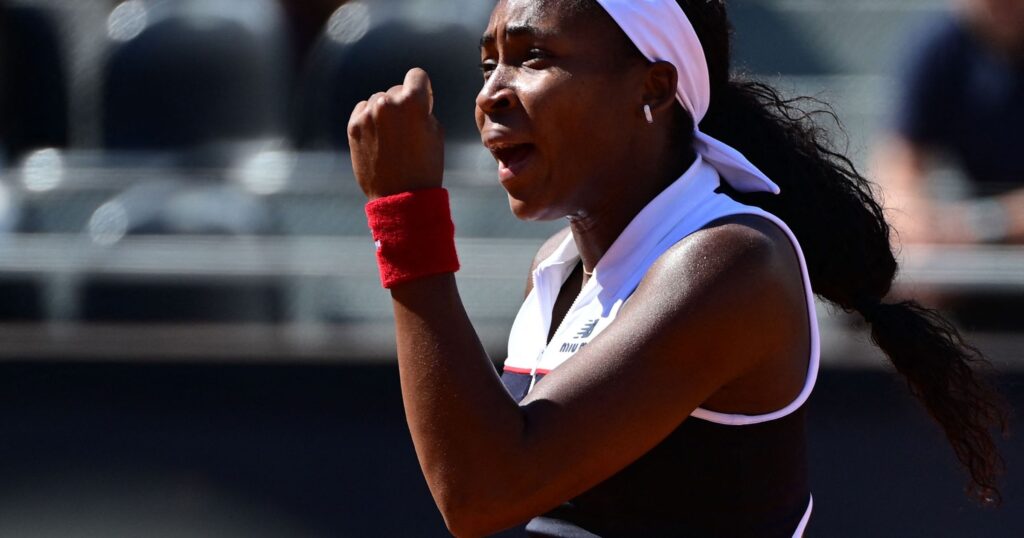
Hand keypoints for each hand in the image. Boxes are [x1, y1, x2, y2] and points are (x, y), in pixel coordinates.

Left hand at [348, 68, 444, 199]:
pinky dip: (370, 120)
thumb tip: (412, 99)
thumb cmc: (425, 167)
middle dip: (403, 105)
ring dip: (385, 113)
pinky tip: (378, 139)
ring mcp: (367, 115)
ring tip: (392, 139)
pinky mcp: (353, 127)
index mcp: (412, 102)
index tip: (422, 104)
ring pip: (379, 100)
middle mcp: (387, 103)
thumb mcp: (436, 132)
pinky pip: (363, 110)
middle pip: (396, 90)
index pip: (417, 75)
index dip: (422, 89)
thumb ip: (423, 109)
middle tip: (407, 130)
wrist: (401, 197)